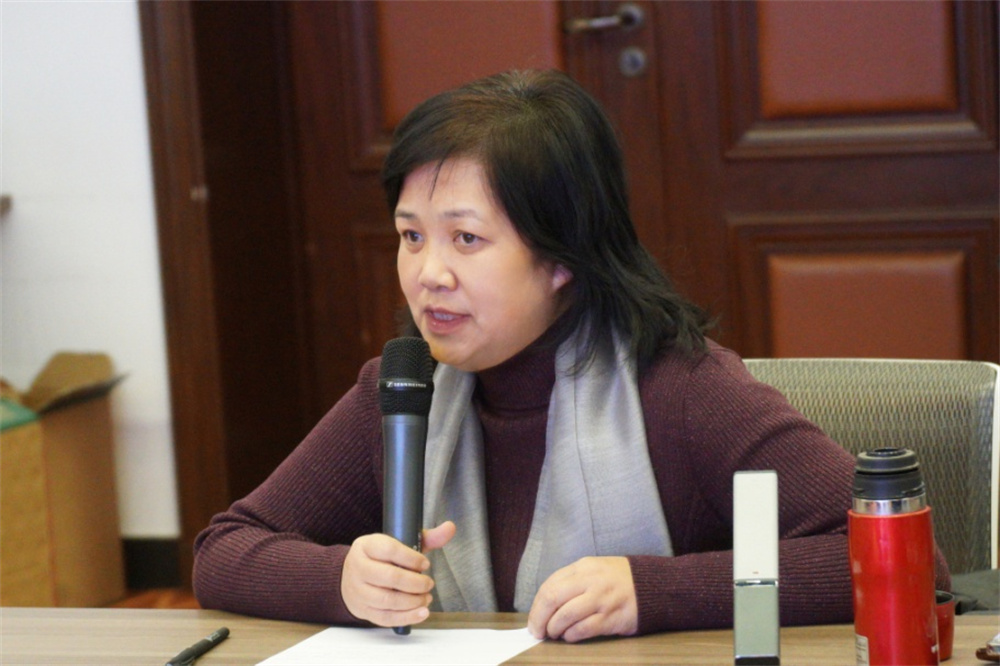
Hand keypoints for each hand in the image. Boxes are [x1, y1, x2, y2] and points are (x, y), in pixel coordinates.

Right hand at [341, 521, 455, 626]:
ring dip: (412, 602)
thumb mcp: (398, 543)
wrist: (351, 577)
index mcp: (366, 546)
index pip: (390, 550)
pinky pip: (385, 618)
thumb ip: (426, 537)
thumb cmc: (380, 558)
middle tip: (429, 583)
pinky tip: (421, 612)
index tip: (425, 564)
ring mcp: (358, 590)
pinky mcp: (362, 610)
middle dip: (415, 583)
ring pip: (387, 600)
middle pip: (390, 577)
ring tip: (426, 597)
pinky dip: (406, 617)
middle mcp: (358, 567)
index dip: (412, 558)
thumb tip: (450, 528)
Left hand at [526, 556, 637, 642]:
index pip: (550, 585)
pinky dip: (572, 635)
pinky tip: (570, 636)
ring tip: (555, 634)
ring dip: (555, 629)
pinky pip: (583, 629)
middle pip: (553, 598)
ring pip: (565, 615)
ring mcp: (602, 599)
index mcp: (583, 567)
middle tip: (537, 632)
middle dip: (539, 618)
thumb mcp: (594, 571)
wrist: (654, 586)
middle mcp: (591, 580)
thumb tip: (545, 606)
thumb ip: (571, 583)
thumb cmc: (618, 580)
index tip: (534, 620)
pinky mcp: (612, 617)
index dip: (537, 606)